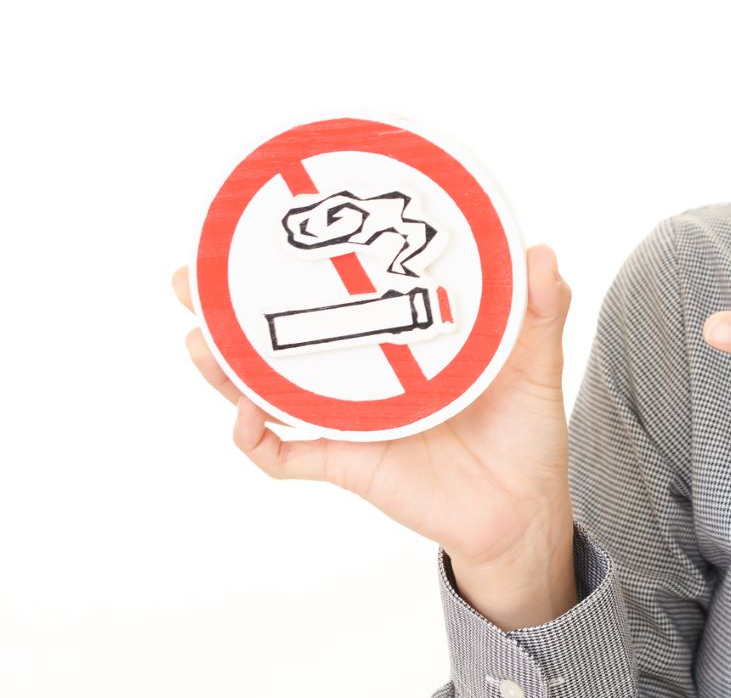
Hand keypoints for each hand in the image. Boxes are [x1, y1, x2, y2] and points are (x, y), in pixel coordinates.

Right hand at [172, 245, 576, 576]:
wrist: (522, 508)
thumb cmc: (525, 427)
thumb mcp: (536, 360)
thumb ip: (542, 308)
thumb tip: (542, 251)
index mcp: (397, 336)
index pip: (335, 289)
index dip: (294, 261)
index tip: (256, 222)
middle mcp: (362, 372)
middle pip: (278, 335)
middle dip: (227, 307)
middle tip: (189, 275)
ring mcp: (349, 417)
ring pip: (266, 389)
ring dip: (226, 367)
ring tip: (198, 339)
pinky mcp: (349, 463)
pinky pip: (286, 455)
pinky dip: (257, 440)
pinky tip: (246, 417)